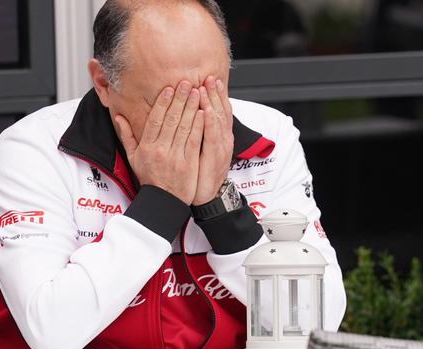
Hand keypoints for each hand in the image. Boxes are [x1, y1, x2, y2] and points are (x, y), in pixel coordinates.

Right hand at [114, 81, 204, 204]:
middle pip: (171, 119)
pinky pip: (194, 140)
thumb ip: (127, 136)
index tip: (169, 89)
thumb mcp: (133, 158)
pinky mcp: (188, 163)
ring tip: (198, 92)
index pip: (155, 120)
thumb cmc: (150, 179)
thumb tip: (118, 117)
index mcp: (147, 147)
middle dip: (180, 99)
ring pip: (184, 127)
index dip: (163, 103)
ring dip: (192, 107)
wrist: (163, 201)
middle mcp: (160, 150)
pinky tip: (204, 113)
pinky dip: (199, 125)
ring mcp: (175, 157)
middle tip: (187, 83)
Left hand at [192, 76, 233, 205]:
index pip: (219, 111)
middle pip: (220, 111)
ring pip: (217, 121)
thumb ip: (202, 133)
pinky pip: (212, 137)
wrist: (206, 196)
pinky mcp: (215, 157)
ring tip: (206, 88)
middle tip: (210, 78)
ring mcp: (221, 148)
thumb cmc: (202, 174)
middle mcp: (223, 140)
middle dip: (215, 94)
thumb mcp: (205, 151)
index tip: (210, 80)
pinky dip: (210, 124)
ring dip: (212, 103)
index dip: (216, 95)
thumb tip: (198, 116)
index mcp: (220, 137)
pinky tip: (206, 112)